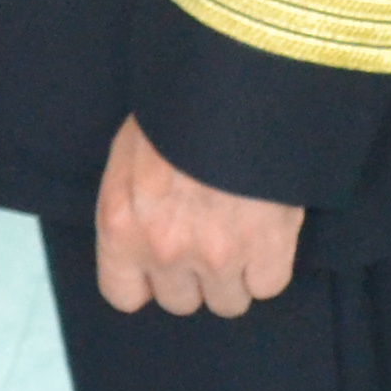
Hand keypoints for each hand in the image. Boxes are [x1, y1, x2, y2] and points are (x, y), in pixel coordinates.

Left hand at [93, 114, 303, 319]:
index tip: (157, 267)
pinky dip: (270, 265)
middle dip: (193, 277)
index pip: (122, 295)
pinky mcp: (266, 251)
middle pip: (180, 302)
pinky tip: (267, 232)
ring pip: (228, 301)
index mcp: (121, 226)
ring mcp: (217, 256)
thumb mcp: (128, 155)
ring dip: (234, 275)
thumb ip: (130, 204)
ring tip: (239, 233)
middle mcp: (163, 250)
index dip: (144, 283)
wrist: (230, 89)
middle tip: (205, 238)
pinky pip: (267, 285)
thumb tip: (142, 229)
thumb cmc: (173, 112)